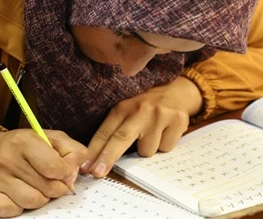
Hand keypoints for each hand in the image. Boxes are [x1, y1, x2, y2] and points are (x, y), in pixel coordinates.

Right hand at [0, 129, 87, 217]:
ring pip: (33, 201)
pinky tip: (21, 194)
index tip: (65, 173)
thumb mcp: (54, 138)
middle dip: (56, 187)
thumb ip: (73, 151)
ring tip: (37, 186)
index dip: (66, 174)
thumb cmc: (28, 146)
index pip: (54, 167)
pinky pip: (13, 211)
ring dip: (41, 198)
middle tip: (52, 180)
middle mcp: (7, 159)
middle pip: (47, 187)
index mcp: (24, 141)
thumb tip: (73, 173)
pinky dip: (21, 207)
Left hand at [80, 76, 201, 177]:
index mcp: (123, 107)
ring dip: (147, 149)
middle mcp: (140, 109)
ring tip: (153, 134)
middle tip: (97, 173)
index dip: (94, 151)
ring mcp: (159, 115)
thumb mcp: (128, 111)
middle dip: (107, 158)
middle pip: (121, 139)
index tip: (85, 167)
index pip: (105, 132)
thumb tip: (98, 160)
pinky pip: (165, 148)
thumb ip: (116, 130)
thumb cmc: (146, 106)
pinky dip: (164, 145)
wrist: (177, 90)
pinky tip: (165, 132)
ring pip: (147, 150)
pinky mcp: (177, 120)